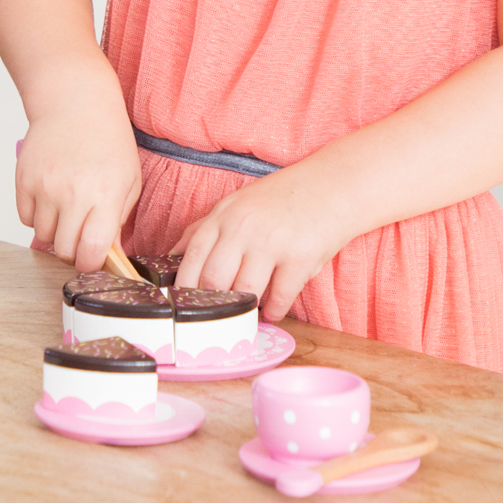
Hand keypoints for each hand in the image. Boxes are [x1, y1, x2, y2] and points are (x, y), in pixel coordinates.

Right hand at [16, 108, 140, 272]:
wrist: (75, 102)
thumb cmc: (108, 139)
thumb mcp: (129, 179)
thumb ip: (118, 219)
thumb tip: (105, 252)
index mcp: (104, 196)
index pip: (91, 252)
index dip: (91, 263)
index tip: (92, 259)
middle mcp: (72, 193)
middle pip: (63, 250)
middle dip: (72, 250)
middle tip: (79, 235)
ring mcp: (44, 186)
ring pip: (42, 236)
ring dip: (54, 231)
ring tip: (66, 209)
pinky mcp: (24, 178)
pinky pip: (25, 217)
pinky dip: (36, 215)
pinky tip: (50, 196)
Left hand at [171, 168, 350, 319]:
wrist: (330, 188)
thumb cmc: (279, 200)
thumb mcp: (234, 205)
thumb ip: (203, 229)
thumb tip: (171, 256)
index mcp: (223, 216)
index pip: (192, 257)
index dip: (183, 286)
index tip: (183, 305)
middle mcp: (243, 228)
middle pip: (214, 279)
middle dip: (212, 303)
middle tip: (216, 314)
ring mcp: (272, 243)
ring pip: (245, 292)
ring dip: (244, 309)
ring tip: (245, 312)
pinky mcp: (300, 258)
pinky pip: (280, 297)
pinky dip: (273, 311)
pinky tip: (272, 311)